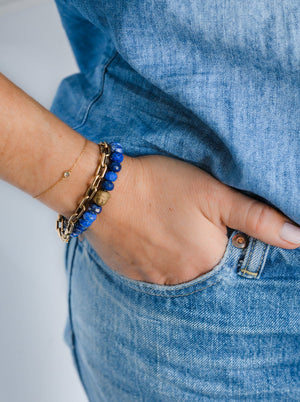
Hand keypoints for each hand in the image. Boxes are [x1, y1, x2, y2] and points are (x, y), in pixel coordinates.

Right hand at [85, 154, 299, 284]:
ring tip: (170, 231)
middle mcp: (184, 280)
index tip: (214, 225)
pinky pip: (156, 277)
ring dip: (181, 258)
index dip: (229, 242)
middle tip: (187, 226)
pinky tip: (153, 239)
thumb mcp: (214, 194)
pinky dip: (160, 261)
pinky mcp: (134, 276)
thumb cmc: (161, 186)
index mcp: (208, 261)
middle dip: (204, 252)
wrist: (104, 190)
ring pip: (181, 277)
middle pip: (207, 272)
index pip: (234, 264)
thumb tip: (297, 237)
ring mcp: (156, 281)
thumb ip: (257, 217)